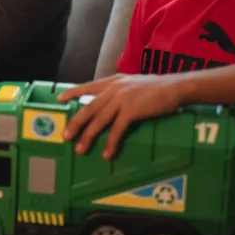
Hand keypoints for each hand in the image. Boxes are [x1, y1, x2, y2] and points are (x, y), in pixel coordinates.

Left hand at [56, 74, 187, 158]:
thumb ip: (119, 91)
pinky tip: (107, 153)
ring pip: (99, 120)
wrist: (174, 87)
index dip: (72, 93)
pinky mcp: (131, 111)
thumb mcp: (132, 84)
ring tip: (80, 149)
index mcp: (112, 82)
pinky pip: (116, 130)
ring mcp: (122, 100)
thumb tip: (108, 103)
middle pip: (89, 108)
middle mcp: (113, 89)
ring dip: (88, 136)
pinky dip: (110, 143)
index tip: (59, 99)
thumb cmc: (156, 87)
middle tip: (65, 135)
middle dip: (75, 123)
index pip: (87, 86)